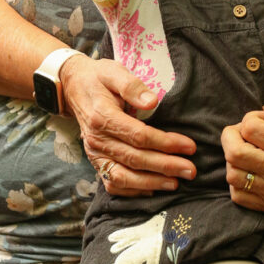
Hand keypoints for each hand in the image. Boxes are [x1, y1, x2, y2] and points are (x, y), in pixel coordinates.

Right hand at [61, 53, 195, 194]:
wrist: (73, 87)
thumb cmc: (98, 79)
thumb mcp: (114, 72)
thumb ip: (132, 86)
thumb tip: (152, 102)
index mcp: (103, 117)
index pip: (139, 136)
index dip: (166, 143)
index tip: (189, 146)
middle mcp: (97, 140)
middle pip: (135, 159)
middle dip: (165, 166)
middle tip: (190, 170)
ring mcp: (94, 154)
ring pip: (123, 177)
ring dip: (151, 183)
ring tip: (175, 183)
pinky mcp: (95, 162)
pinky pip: (112, 184)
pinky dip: (133, 191)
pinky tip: (153, 189)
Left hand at [222, 91, 263, 220]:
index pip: (249, 128)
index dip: (251, 117)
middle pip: (234, 152)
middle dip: (231, 135)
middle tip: (244, 132)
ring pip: (233, 175)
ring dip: (233, 159)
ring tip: (247, 152)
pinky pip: (239, 196)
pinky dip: (237, 182)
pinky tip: (250, 172)